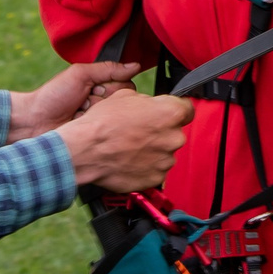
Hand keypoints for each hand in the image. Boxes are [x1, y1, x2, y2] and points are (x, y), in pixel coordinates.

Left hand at [8, 61, 145, 140]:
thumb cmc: (53, 96)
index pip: (125, 86)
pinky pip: (106, 133)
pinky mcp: (94, 137)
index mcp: (99, 87)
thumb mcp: (80, 75)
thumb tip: (135, 65)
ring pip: (115, 117)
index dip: (113, 88)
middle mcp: (102, 104)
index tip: (95, 89)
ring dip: (97, 115)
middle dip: (104, 101)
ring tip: (79, 114)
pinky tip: (80, 127)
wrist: (32, 122)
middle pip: (122, 102)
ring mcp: (98, 121)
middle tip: (84, 102)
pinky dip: (94, 129)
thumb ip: (107, 69)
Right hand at [58, 87, 192, 192]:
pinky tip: (129, 160)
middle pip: (174, 132)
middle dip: (161, 132)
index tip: (167, 114)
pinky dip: (145, 166)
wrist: (85, 151)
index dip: (176, 110)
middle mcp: (173, 137)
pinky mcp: (155, 178)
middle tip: (140, 132)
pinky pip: (155, 170)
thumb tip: (152, 105)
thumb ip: (148, 101)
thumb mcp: (126, 96)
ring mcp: (165, 160)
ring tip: (130, 147)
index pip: (187, 109)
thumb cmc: (102, 123)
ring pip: (165, 152)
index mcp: (170, 113)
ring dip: (153, 150)